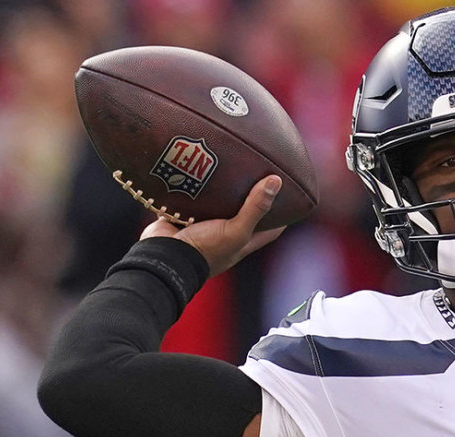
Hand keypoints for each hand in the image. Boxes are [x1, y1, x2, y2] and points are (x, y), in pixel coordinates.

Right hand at [140, 175, 284, 275]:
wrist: (163, 256)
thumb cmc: (205, 251)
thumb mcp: (236, 231)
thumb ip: (255, 208)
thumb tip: (276, 181)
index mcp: (242, 241)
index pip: (271, 228)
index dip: (282, 215)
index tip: (292, 196)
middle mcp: (225, 233)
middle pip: (244, 212)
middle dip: (250, 195)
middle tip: (259, 170)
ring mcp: (203, 226)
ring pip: (217, 204)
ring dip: (221, 188)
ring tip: (230, 162)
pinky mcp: (182, 217)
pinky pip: (191, 198)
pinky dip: (194, 186)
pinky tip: (199, 166)